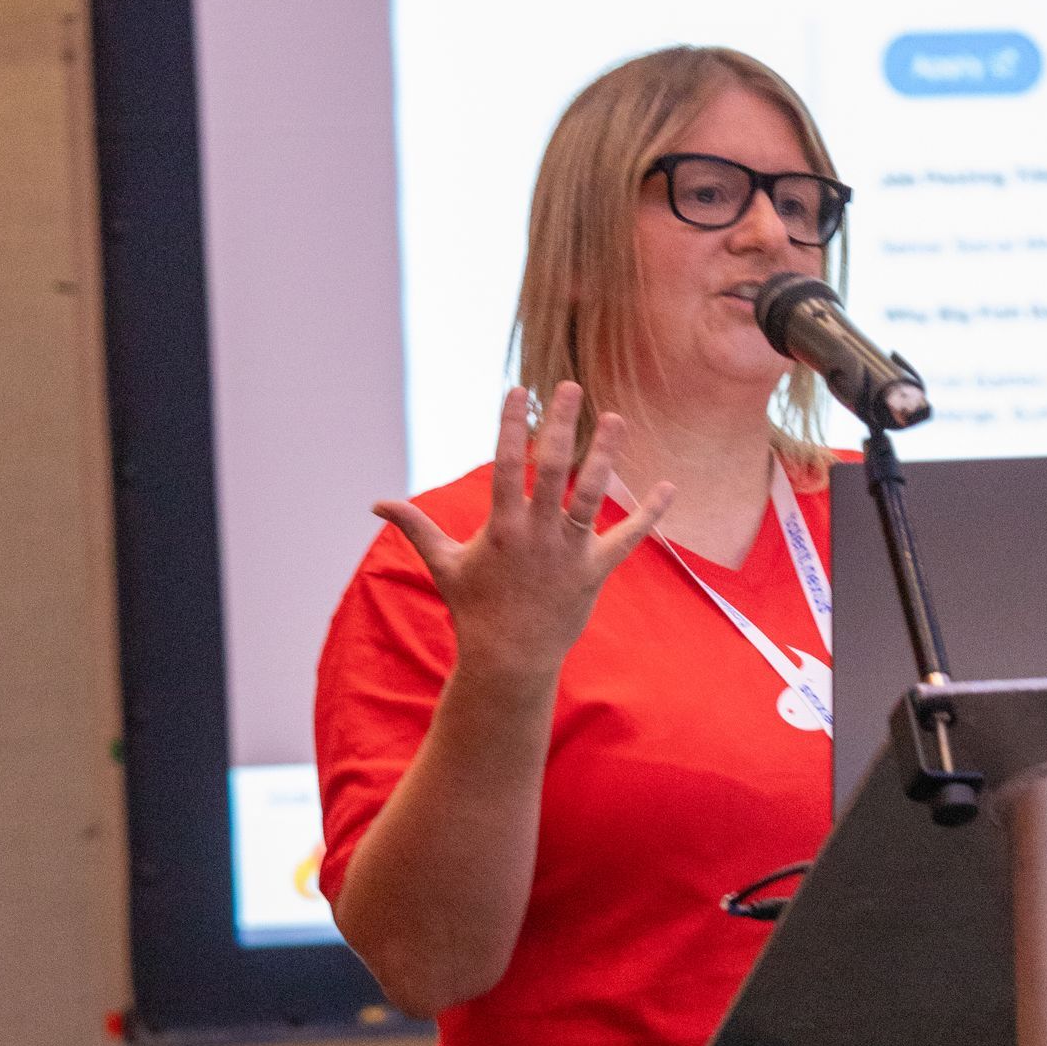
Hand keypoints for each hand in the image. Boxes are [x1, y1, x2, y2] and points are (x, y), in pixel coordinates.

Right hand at [374, 382, 673, 688]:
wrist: (510, 659)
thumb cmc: (474, 610)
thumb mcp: (443, 564)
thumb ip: (416, 527)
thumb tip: (377, 504)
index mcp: (502, 527)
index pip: (508, 464)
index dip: (512, 425)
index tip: (518, 390)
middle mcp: (538, 534)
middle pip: (553, 468)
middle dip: (560, 424)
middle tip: (568, 386)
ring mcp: (569, 552)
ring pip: (593, 495)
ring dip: (606, 455)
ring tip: (616, 418)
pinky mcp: (595, 571)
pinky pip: (629, 539)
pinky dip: (651, 514)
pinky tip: (669, 487)